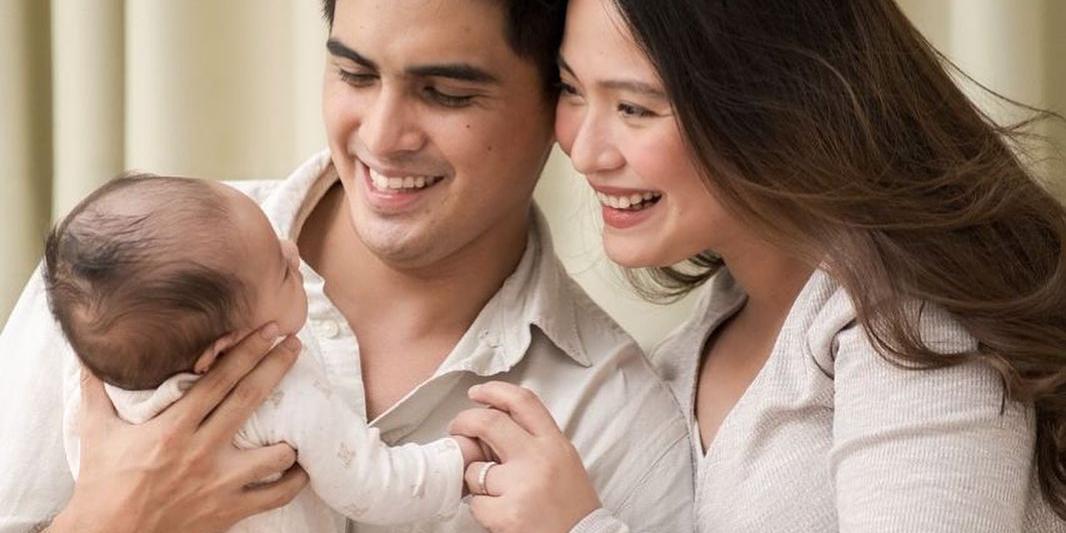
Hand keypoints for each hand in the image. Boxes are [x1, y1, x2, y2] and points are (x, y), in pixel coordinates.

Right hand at [50, 323, 308, 532]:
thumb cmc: (102, 485)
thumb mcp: (96, 433)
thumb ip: (97, 392)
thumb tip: (88, 357)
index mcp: (173, 428)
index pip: (219, 380)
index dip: (247, 351)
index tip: (268, 331)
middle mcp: (201, 451)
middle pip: (249, 399)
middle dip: (276, 366)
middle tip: (296, 344)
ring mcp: (219, 483)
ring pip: (275, 453)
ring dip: (294, 434)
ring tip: (308, 417)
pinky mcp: (228, 511)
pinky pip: (275, 496)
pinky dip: (295, 480)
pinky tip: (304, 466)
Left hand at [449, 381, 600, 532]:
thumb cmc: (572, 505)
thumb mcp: (563, 460)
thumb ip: (534, 440)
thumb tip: (494, 424)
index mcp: (554, 443)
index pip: (522, 402)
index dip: (494, 391)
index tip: (477, 393)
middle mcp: (538, 458)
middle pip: (489, 422)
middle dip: (464, 422)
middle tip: (457, 430)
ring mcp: (521, 486)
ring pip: (475, 470)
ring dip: (476, 480)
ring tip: (495, 493)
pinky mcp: (507, 514)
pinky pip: (476, 504)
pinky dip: (482, 509)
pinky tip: (500, 513)